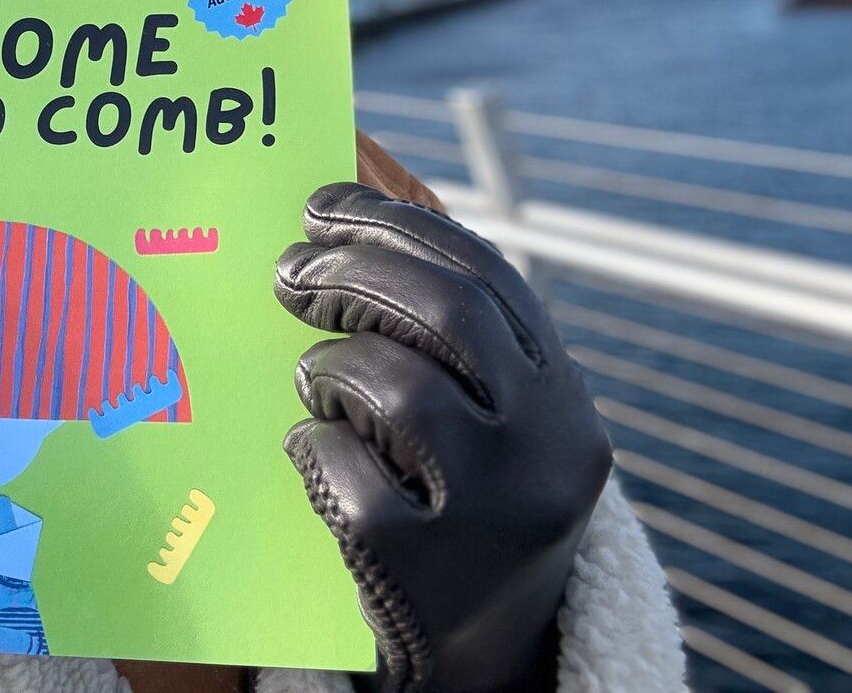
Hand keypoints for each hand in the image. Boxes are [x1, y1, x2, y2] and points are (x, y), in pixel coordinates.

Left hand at [273, 182, 612, 692]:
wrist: (480, 675)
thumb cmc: (459, 516)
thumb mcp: (491, 428)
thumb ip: (450, 343)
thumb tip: (349, 222)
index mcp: (564, 398)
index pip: (483, 273)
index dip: (395, 226)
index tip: (321, 205)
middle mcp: (551, 448)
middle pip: (444, 310)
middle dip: (351, 273)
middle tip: (287, 271)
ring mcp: (496, 511)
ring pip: (393, 384)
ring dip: (328, 369)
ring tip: (312, 384)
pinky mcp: (426, 568)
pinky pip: (340, 469)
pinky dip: (311, 449)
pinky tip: (312, 456)